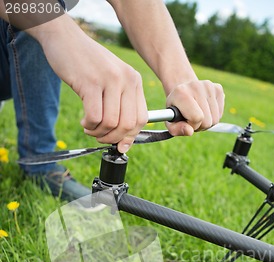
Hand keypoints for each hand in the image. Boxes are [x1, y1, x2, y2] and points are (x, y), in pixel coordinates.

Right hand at [30, 15, 147, 152]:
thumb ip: (120, 108)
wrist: (64, 38)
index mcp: (134, 81)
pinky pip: (95, 117)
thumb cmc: (87, 65)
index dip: (129, 136)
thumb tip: (124, 144)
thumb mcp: (110, 82)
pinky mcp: (91, 82)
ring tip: (89, 127)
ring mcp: (110, 80)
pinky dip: (89, 125)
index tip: (117, 142)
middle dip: (112, 138)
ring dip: (98, 133)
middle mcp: (126, 79)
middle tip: (99, 136)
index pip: (142, 119)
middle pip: (127, 125)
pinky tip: (83, 121)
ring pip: (111, 123)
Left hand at [165, 80, 223, 135]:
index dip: (192, 125)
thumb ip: (176, 129)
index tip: (186, 121)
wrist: (183, 92)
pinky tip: (205, 110)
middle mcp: (196, 86)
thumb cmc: (176, 110)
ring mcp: (209, 86)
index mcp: (181, 93)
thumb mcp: (170, 121)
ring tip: (197, 114)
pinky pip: (220, 114)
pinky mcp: (218, 88)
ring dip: (207, 122)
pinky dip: (213, 116)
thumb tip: (189, 131)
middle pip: (207, 121)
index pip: (197, 117)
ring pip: (215, 119)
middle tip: (192, 118)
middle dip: (200, 125)